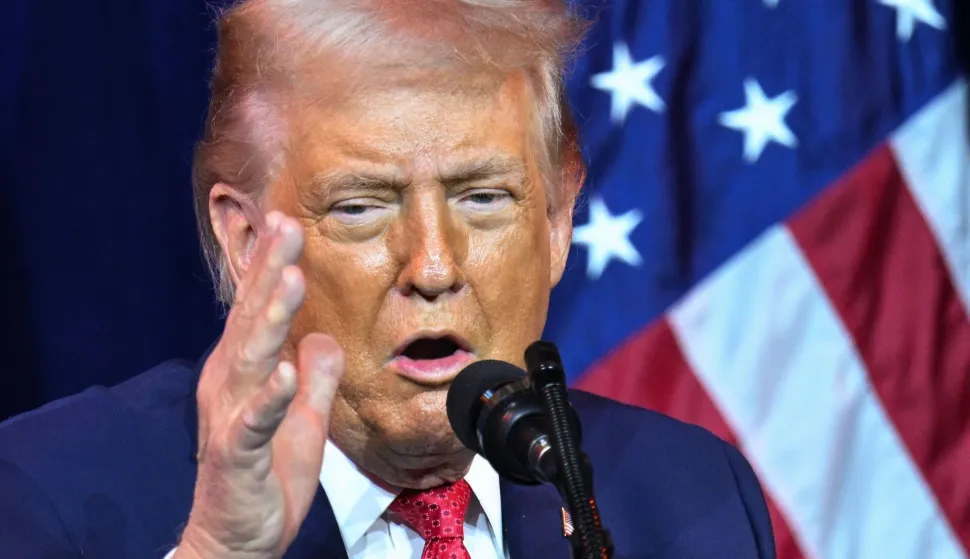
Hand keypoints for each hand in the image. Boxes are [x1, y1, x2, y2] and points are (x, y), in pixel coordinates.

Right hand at [175, 211, 344, 558]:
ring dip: (270, 318)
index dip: (271, 267)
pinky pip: (253, 424)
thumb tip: (324, 338)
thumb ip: (312, 377)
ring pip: (250, 360)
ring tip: (290, 278)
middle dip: (269, 271)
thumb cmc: (265, 477)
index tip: (287, 222)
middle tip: (287, 226)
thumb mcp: (301, 419)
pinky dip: (269, 398)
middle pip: (249, 320)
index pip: (257, 311)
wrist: (236, 539)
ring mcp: (231, 419)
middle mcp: (230, 386)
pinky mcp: (237, 456)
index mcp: (244, 374)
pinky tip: (283, 372)